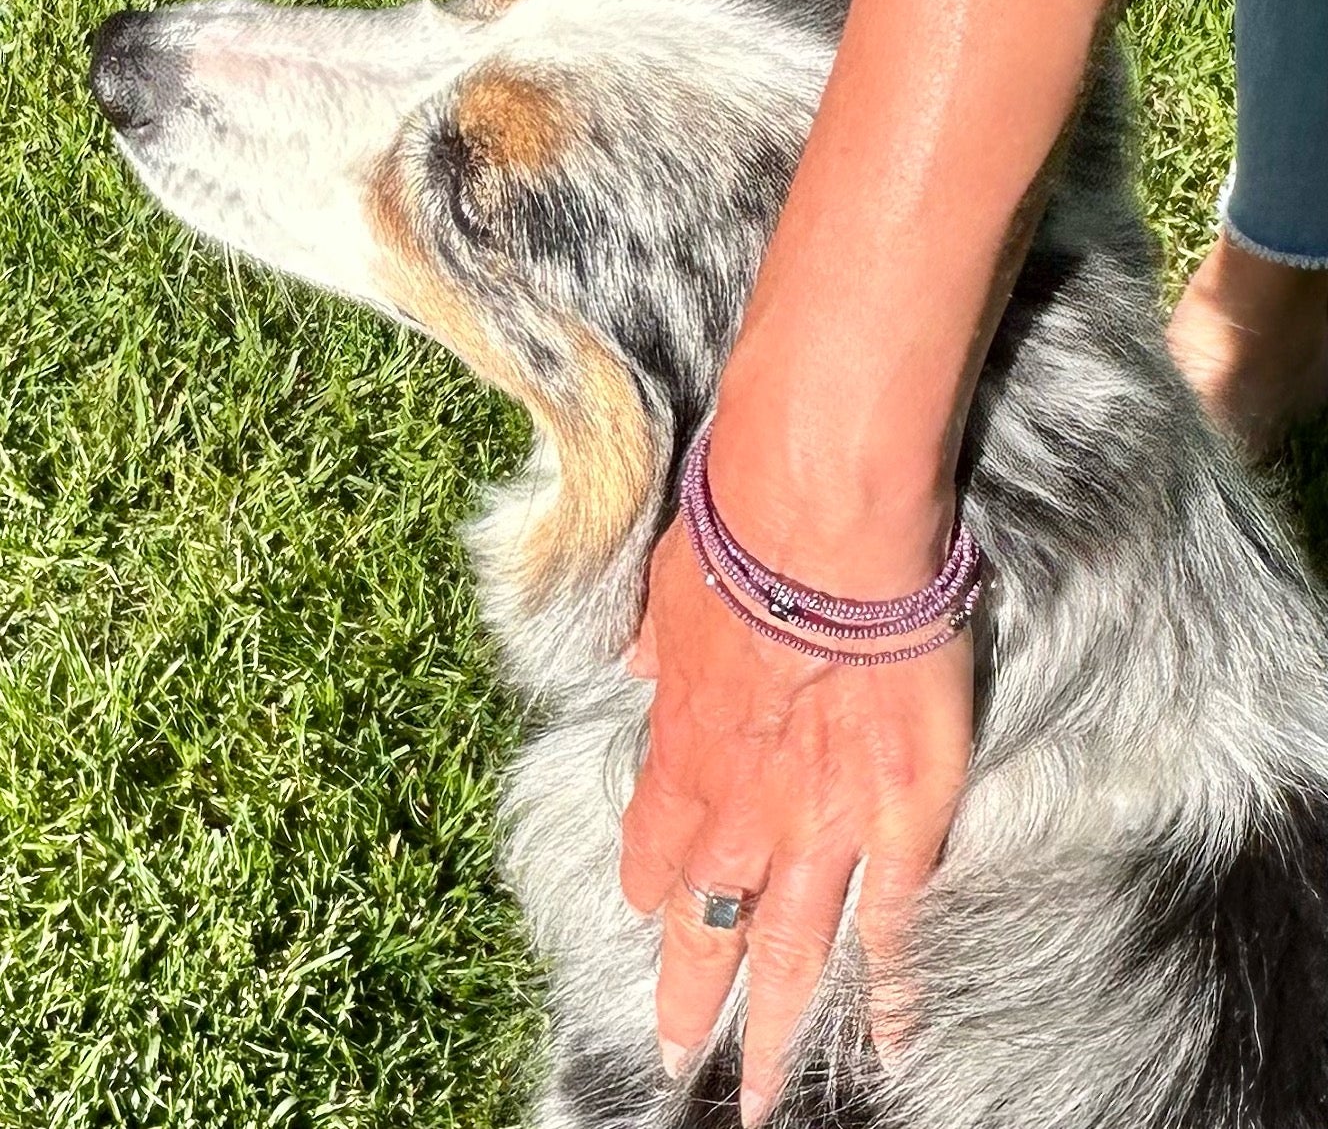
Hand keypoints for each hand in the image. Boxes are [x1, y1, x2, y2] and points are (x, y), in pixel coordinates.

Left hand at [619, 515, 972, 1126]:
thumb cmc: (739, 538)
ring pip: (794, 952)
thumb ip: (655, 640)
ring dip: (779, 1028)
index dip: (654, 885)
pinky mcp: (902, 817)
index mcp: (682, 754)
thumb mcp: (666, 588)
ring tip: (764, 1095)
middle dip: (694, 999)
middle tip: (682, 1059)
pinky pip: (895, 925)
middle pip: (709, 926)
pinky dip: (892, 990)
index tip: (651, 910)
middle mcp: (741, 812)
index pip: (657, 844)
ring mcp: (822, 826)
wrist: (820, 529)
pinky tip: (893, 1043)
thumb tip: (638, 658)